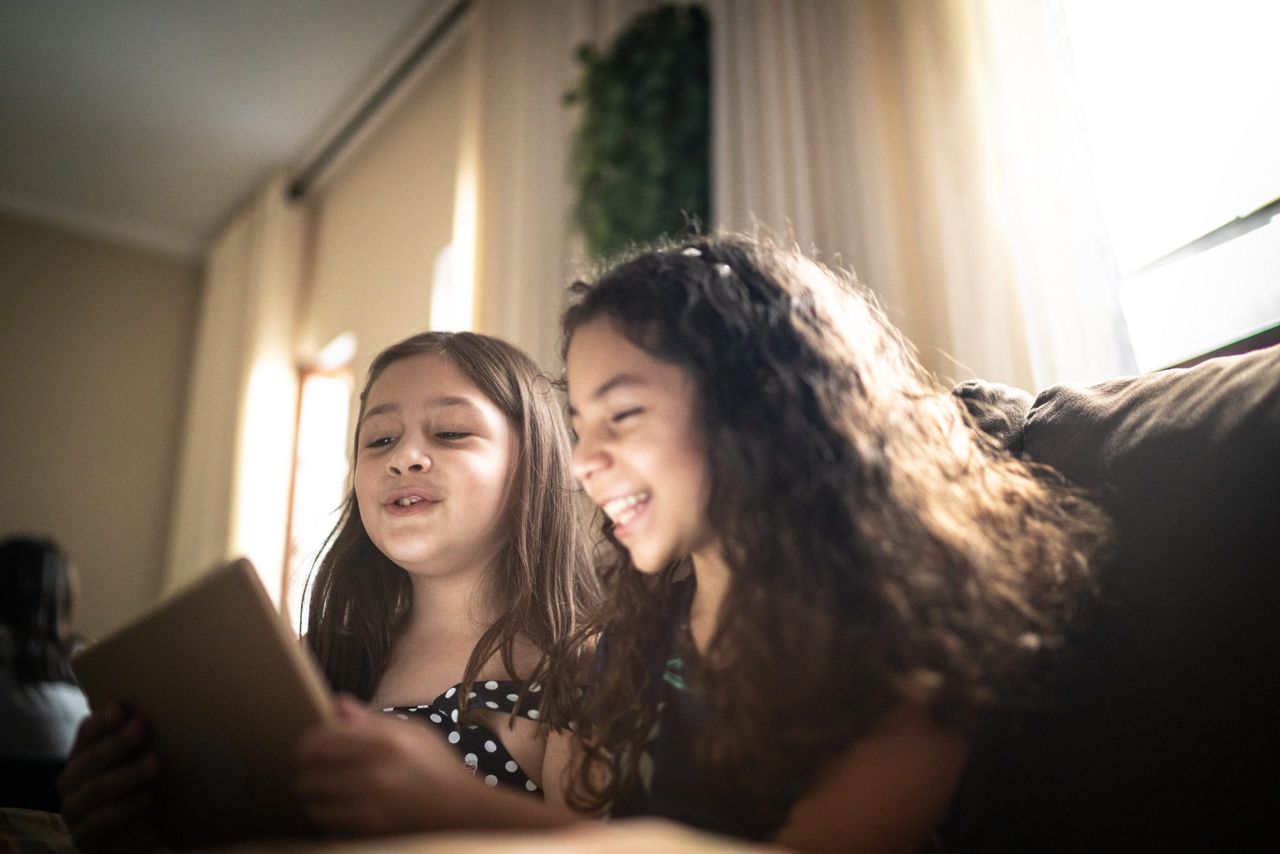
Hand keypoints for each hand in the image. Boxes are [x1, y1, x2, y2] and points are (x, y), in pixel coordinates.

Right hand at [56, 702, 163, 852]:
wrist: (146, 833)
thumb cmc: (146, 786)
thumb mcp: (146, 758)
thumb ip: (145, 738)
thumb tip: (167, 706)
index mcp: (84, 755)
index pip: (86, 733)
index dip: (101, 721)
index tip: (121, 708)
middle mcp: (72, 780)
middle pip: (88, 759)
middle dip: (116, 743)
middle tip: (142, 728)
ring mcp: (74, 810)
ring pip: (94, 790)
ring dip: (126, 774)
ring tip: (156, 763)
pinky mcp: (83, 838)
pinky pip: (97, 822)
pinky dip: (124, 808)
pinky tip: (147, 797)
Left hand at [296, 694, 470, 835]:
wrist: (462, 811)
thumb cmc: (437, 767)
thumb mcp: (412, 732)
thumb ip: (371, 720)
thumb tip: (337, 703)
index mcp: (386, 740)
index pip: (321, 739)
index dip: (308, 743)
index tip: (310, 747)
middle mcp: (376, 770)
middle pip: (311, 768)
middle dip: (306, 768)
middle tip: (311, 769)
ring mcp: (371, 802)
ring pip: (313, 796)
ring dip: (312, 792)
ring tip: (321, 788)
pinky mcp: (369, 827)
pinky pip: (326, 818)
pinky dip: (323, 812)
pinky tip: (334, 805)